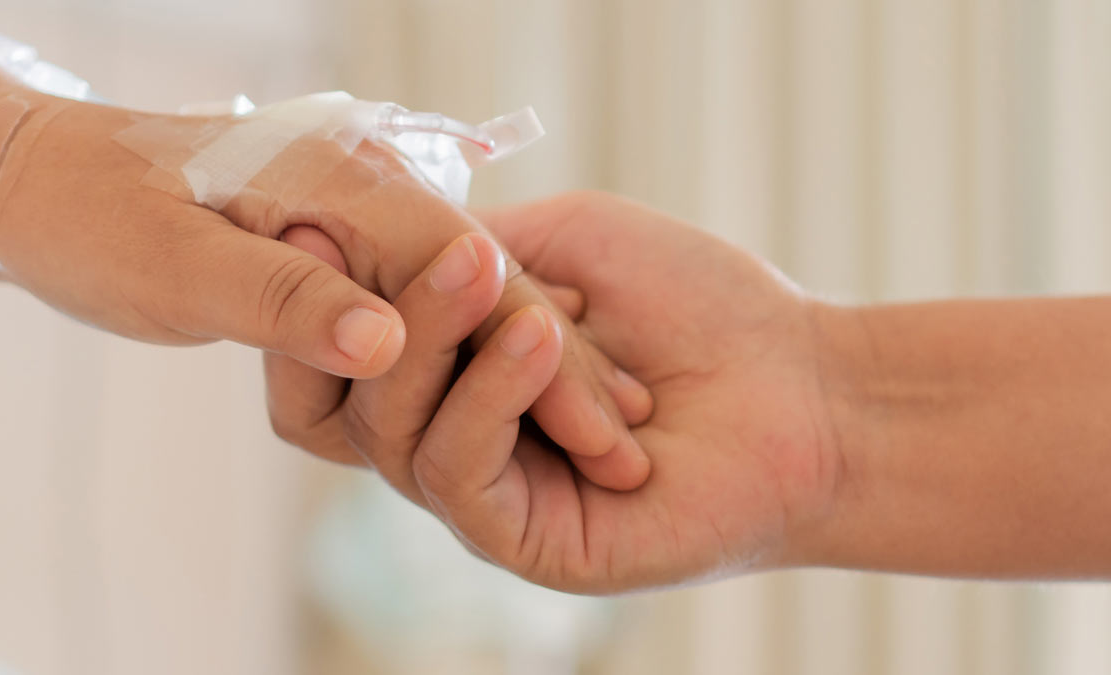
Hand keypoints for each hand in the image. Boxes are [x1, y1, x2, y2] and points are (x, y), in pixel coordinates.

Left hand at [0, 54, 650, 488]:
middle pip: (488, 285)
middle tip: (622, 442)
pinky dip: (481, 348)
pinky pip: (432, 300)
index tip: (599, 423)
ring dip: (535, 363)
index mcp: (336, 185)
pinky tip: (526, 386)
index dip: (537, 350)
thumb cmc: (94, 218)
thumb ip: (286, 300)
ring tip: (605, 422)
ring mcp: (357, 219)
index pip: (467, 269)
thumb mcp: (180, 267)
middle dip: (556, 365)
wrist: (43, 176)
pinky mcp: (344, 246)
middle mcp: (362, 194)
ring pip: (472, 297)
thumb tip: (382, 341)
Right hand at [367, 191, 844, 592]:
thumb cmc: (695, 306)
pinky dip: (489, 397)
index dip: (328, 289)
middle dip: (394, 306)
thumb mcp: (570, 241)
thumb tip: (383, 244)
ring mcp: (483, 495)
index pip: (345, 345)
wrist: (798, 384)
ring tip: (491, 279)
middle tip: (442, 242)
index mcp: (455, 371)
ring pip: (398, 431)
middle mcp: (453, 436)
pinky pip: (460, 472)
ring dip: (439, 341)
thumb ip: (475, 241)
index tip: (322, 220)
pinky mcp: (521, 541)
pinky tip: (539, 339)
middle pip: (360, 386)